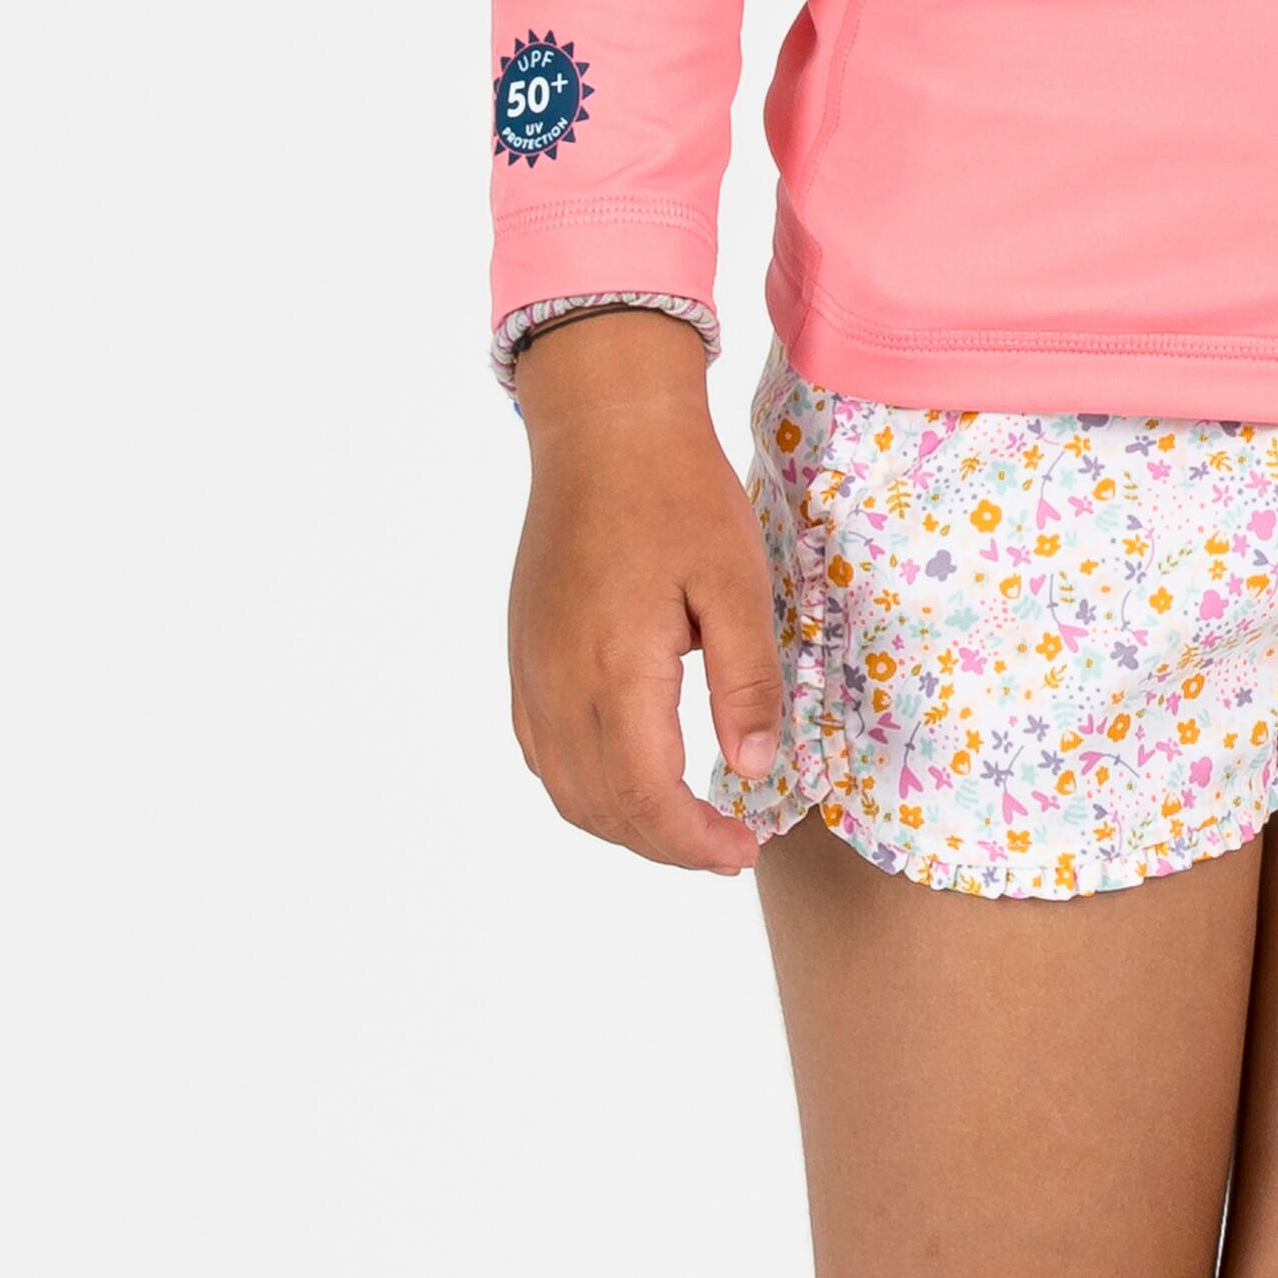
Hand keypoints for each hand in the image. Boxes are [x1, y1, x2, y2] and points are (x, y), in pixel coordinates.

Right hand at [506, 308, 786, 873]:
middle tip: (726, 847)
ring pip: (567, 790)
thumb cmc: (678, 493)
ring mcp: (532, 672)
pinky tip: (630, 776)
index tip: (743, 851)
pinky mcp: (524, 654)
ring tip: (686, 824)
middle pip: (603, 808)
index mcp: (615, 671)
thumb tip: (753, 771)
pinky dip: (586, 787)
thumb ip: (747, 683)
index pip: (646, 799)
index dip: (693, 844)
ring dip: (625, 823)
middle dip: (666, 844)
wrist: (605, 426)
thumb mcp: (736, 582)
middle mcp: (558, 685)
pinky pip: (544, 751)